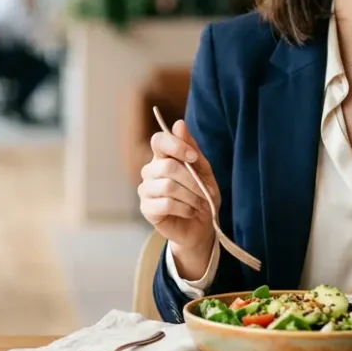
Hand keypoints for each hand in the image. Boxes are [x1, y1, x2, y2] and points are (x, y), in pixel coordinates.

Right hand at [138, 120, 219, 271]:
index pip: (159, 140)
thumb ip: (192, 149)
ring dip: (191, 196)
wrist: (200, 226)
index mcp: (162, 157)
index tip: (194, 158)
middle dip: (192, 180)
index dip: (176, 146)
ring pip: (168, 186)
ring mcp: (146, 190)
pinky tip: (190, 212)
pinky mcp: (147, 209)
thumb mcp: (203, 171)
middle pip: (167, 166)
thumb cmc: (201, 195)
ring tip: (200, 203)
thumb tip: (179, 124)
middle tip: (206, 191)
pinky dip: (185, 208)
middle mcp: (150, 171)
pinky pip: (166, 204)